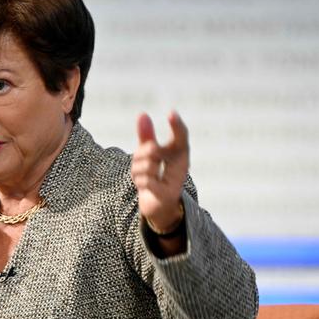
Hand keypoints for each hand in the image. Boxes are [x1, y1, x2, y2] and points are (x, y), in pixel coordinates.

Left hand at [131, 111, 188, 230]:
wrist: (158, 205)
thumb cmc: (155, 175)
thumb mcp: (149, 155)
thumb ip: (147, 136)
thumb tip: (143, 114)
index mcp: (179, 152)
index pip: (181, 136)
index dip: (177, 125)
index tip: (172, 113)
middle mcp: (181, 165)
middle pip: (153, 149)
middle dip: (140, 153)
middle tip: (141, 159)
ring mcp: (176, 180)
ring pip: (146, 166)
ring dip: (137, 170)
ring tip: (141, 175)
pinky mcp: (167, 194)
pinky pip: (147, 181)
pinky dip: (140, 181)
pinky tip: (143, 185)